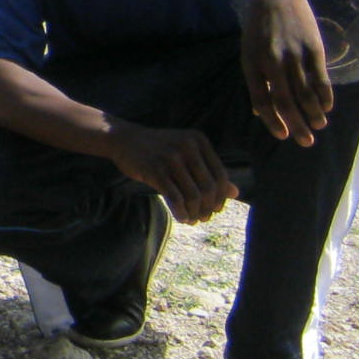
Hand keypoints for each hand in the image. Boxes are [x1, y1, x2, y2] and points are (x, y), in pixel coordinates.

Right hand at [107, 123, 235, 224]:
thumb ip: (209, 171)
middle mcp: (187, 147)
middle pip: (208, 187)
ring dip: (195, 212)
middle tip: (204, 218)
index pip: (220, 175)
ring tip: (193, 220)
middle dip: (208, 207)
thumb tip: (235, 193)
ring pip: (193, 194)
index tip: (216, 209)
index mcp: (198, 140)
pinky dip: (181, 211)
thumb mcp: (185, 154)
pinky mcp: (155, 170)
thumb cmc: (157, 149)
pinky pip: (175, 197)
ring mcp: (170, 158)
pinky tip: (182, 218)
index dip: (221, 196)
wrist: (123, 139)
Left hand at [240, 0, 334, 144]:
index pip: (261, 100)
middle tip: (306, 142)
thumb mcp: (248, 51)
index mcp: (251, 64)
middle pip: (285, 101)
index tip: (282, 135)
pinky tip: (327, 107)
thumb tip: (259, 111)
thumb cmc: (260, 26)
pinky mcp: (312, 47)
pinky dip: (324, 96)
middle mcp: (271, 62)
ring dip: (314, 114)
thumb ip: (256, 79)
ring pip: (305, 93)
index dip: (272, 121)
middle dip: (296, 125)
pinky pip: (320, 78)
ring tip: (319, 126)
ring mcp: (293, 54)